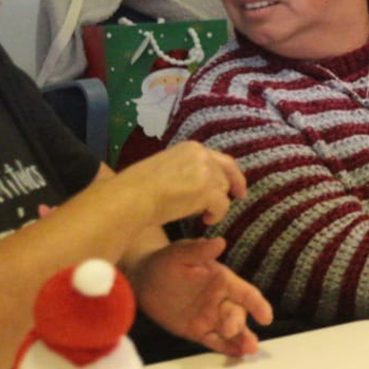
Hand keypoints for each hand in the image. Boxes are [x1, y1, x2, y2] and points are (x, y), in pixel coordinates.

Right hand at [120, 140, 247, 226]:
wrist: (132, 196)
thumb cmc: (139, 186)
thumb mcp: (166, 167)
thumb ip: (185, 170)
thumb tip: (198, 184)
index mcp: (191, 148)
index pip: (220, 160)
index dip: (231, 174)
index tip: (236, 187)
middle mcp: (202, 155)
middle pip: (225, 174)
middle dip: (228, 189)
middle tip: (234, 200)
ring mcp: (205, 172)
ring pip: (223, 191)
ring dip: (216, 204)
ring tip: (202, 214)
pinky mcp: (206, 190)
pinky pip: (222, 205)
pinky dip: (217, 215)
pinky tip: (207, 220)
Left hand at [130, 237, 272, 356]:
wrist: (143, 280)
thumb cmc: (165, 262)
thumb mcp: (179, 253)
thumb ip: (199, 250)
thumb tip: (220, 242)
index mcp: (222, 281)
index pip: (245, 293)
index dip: (258, 304)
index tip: (266, 317)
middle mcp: (221, 300)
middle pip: (237, 314)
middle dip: (237, 323)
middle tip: (230, 330)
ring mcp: (210, 317)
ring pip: (231, 331)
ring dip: (241, 340)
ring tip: (248, 350)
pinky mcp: (197, 331)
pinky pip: (214, 341)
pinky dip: (226, 348)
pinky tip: (237, 354)